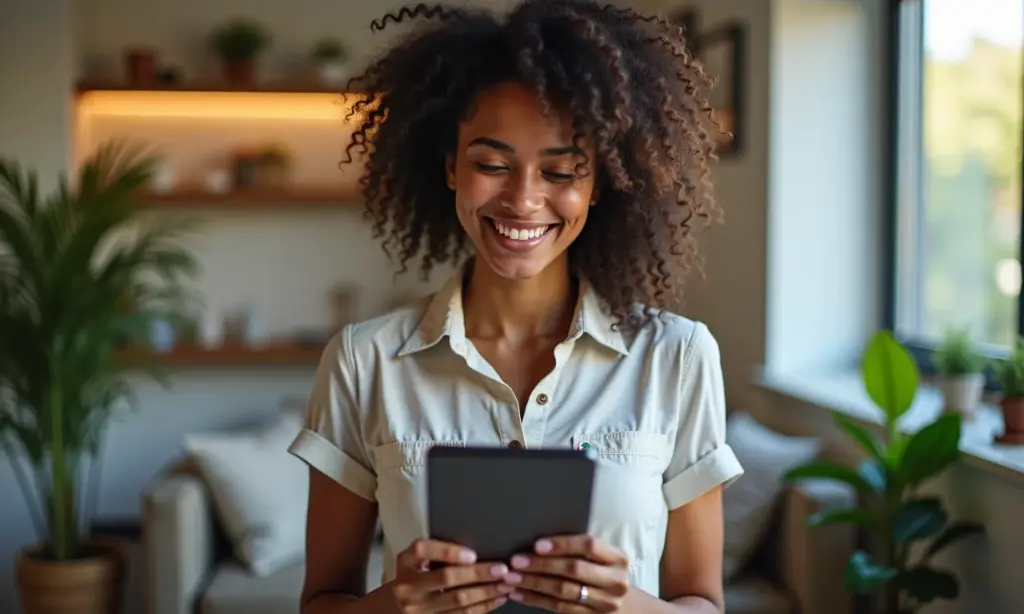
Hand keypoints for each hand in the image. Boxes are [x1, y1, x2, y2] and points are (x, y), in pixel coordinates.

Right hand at [390, 538, 512, 613]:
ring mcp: (418, 609)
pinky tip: (496, 599)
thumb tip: (477, 545)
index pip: (423, 550)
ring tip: (505, 584)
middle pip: (447, 578)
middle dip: (478, 573)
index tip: (473, 554)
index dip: (448, 551)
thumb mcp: (416, 560)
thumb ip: (437, 551)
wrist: (395, 606)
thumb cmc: (414, 576)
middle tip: (502, 569)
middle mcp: (408, 586)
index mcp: (406, 561)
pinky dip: (482, 607)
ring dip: (486, 592)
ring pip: (458, 600)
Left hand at [504, 535, 629, 612]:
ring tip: (512, 577)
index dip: (562, 544)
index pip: (589, 546)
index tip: (537, 544)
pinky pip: (557, 607)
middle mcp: (615, 581)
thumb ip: (579, 548)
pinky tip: (518, 593)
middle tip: (516, 561)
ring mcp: (604, 603)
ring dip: (533, 583)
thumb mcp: (601, 557)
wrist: (620, 602)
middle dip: (542, 564)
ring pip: (563, 591)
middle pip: (574, 569)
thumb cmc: (601, 571)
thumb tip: (538, 540)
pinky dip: (535, 599)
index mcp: (617, 558)